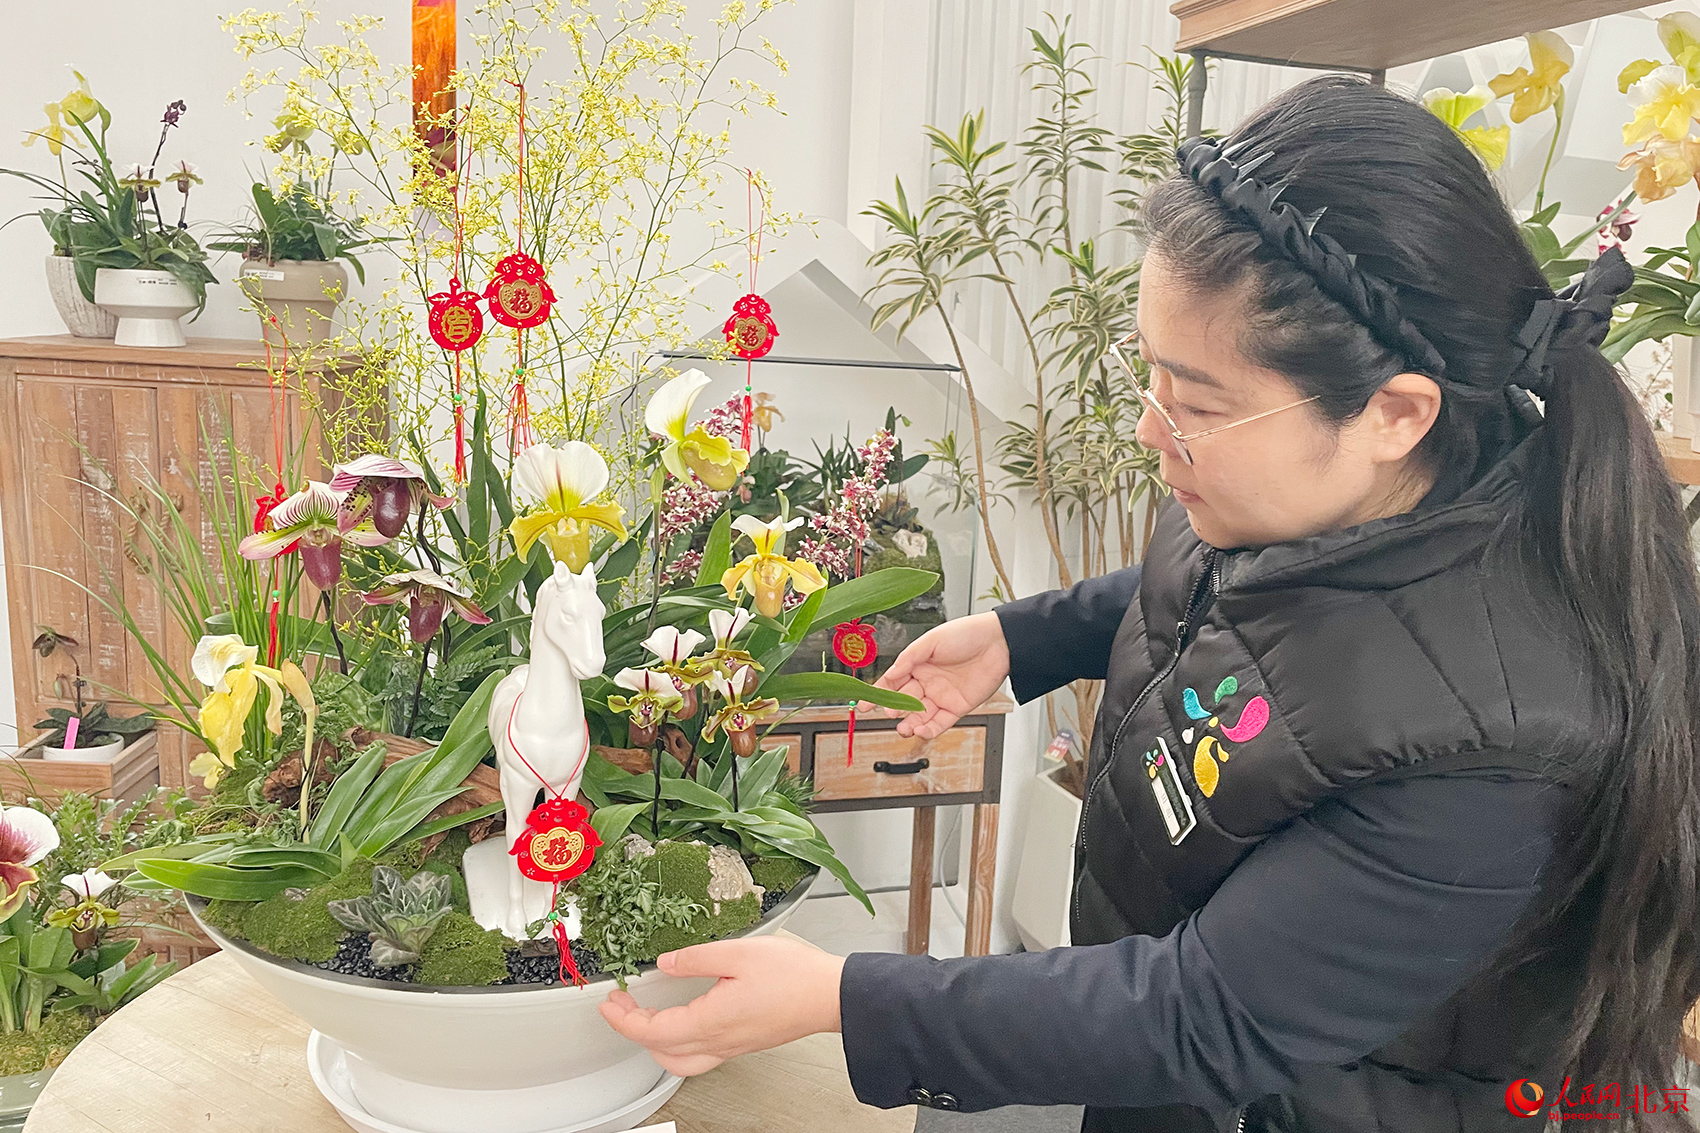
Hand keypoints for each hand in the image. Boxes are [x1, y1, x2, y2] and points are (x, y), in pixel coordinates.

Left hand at [597, 936, 844, 1076]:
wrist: (832, 995)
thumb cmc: (795, 976)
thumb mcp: (739, 952)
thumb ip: (696, 958)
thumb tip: (666, 964)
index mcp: (712, 1020)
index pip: (653, 1031)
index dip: (624, 1020)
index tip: (610, 1003)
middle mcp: (720, 1041)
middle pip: (662, 1051)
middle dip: (633, 1031)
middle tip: (622, 1007)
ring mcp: (733, 1046)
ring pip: (680, 1061)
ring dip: (655, 1043)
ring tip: (644, 1018)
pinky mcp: (744, 1043)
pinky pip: (700, 1056)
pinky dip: (678, 1045)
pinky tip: (682, 1022)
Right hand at [869, 612, 1009, 738]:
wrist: (999, 642)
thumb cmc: (967, 634)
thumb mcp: (931, 641)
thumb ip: (909, 658)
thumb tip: (889, 674)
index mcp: (918, 664)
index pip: (892, 682)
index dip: (878, 694)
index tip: (864, 705)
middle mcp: (928, 682)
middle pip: (904, 701)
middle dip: (894, 710)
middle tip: (889, 713)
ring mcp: (942, 696)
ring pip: (920, 716)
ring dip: (910, 724)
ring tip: (903, 728)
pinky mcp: (958, 707)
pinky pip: (940, 722)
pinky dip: (929, 729)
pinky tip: (921, 730)